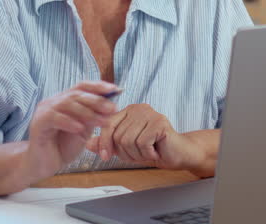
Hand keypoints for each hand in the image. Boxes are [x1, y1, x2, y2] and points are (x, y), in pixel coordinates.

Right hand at [21, 81, 117, 183]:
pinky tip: (80, 129)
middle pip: (76, 94)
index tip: (115, 90)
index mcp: (65, 100)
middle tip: (112, 109)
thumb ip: (93, 117)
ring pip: (67, 104)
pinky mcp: (38, 123)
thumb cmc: (64, 147)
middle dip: (97, 101)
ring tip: (102, 122)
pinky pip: (54, 118)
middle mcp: (53, 101)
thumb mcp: (83, 130)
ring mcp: (44, 110)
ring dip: (87, 113)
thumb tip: (112, 105)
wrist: (44, 165)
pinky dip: (69, 122)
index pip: (82, 87)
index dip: (98, 86)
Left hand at [85, 103, 203, 170]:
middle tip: (140, 154)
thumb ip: (108, 144)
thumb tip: (88, 144)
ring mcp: (149, 113)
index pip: (107, 125)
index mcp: (128, 111)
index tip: (105, 157)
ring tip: (149, 152)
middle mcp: (138, 108)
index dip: (104, 143)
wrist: (177, 154)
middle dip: (126, 152)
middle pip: (118, 136)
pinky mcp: (159, 121)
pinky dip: (148, 153)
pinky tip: (156, 151)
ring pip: (129, 141)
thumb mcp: (125, 149)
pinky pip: (142, 143)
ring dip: (138, 154)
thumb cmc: (152, 149)